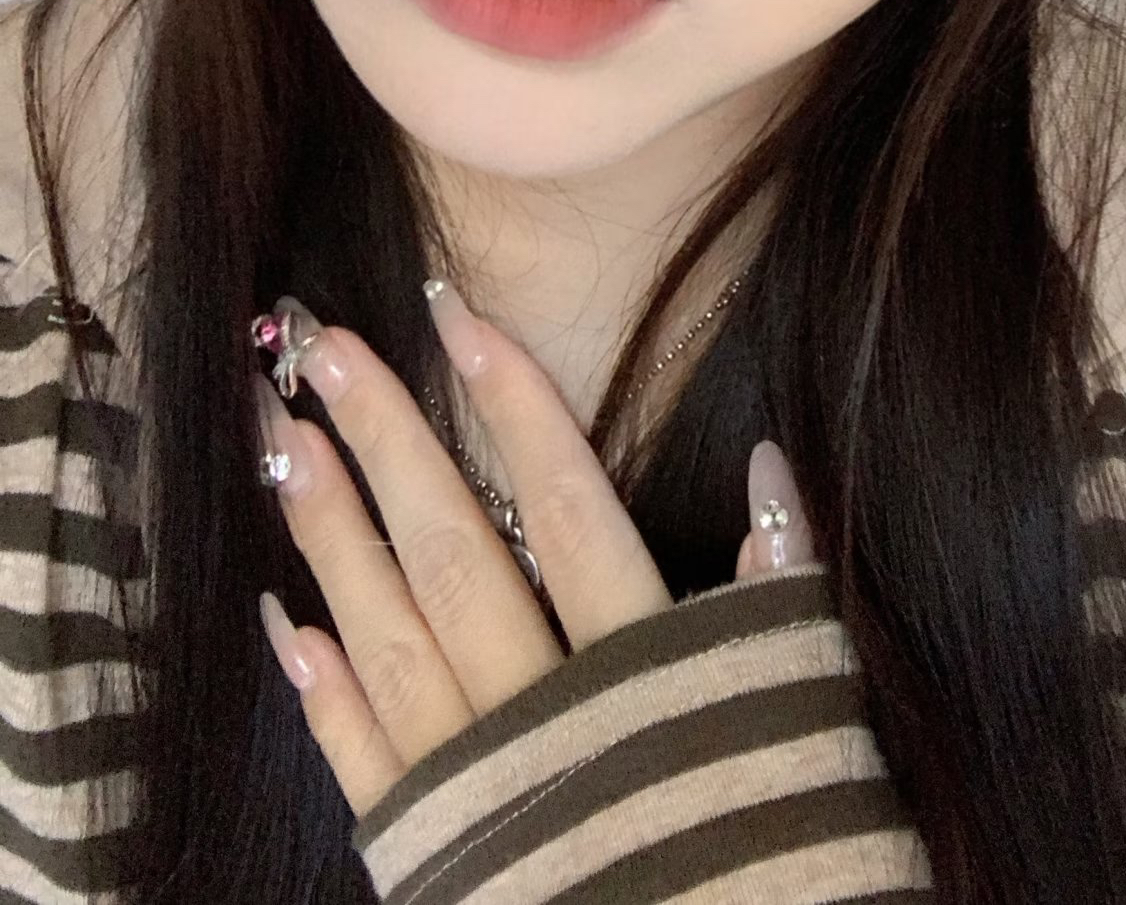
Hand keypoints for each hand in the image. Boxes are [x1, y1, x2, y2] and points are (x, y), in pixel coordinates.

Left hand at [251, 282, 815, 820]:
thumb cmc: (776, 857)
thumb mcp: (805, 721)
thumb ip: (785, 595)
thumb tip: (769, 463)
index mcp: (642, 678)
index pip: (570, 510)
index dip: (512, 407)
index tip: (455, 314)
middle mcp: (548, 720)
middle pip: (459, 554)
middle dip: (387, 442)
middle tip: (320, 347)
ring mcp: (479, 793)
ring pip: (392, 640)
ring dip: (332, 537)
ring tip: (281, 441)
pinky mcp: (435, 861)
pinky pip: (365, 766)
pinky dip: (322, 690)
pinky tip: (284, 618)